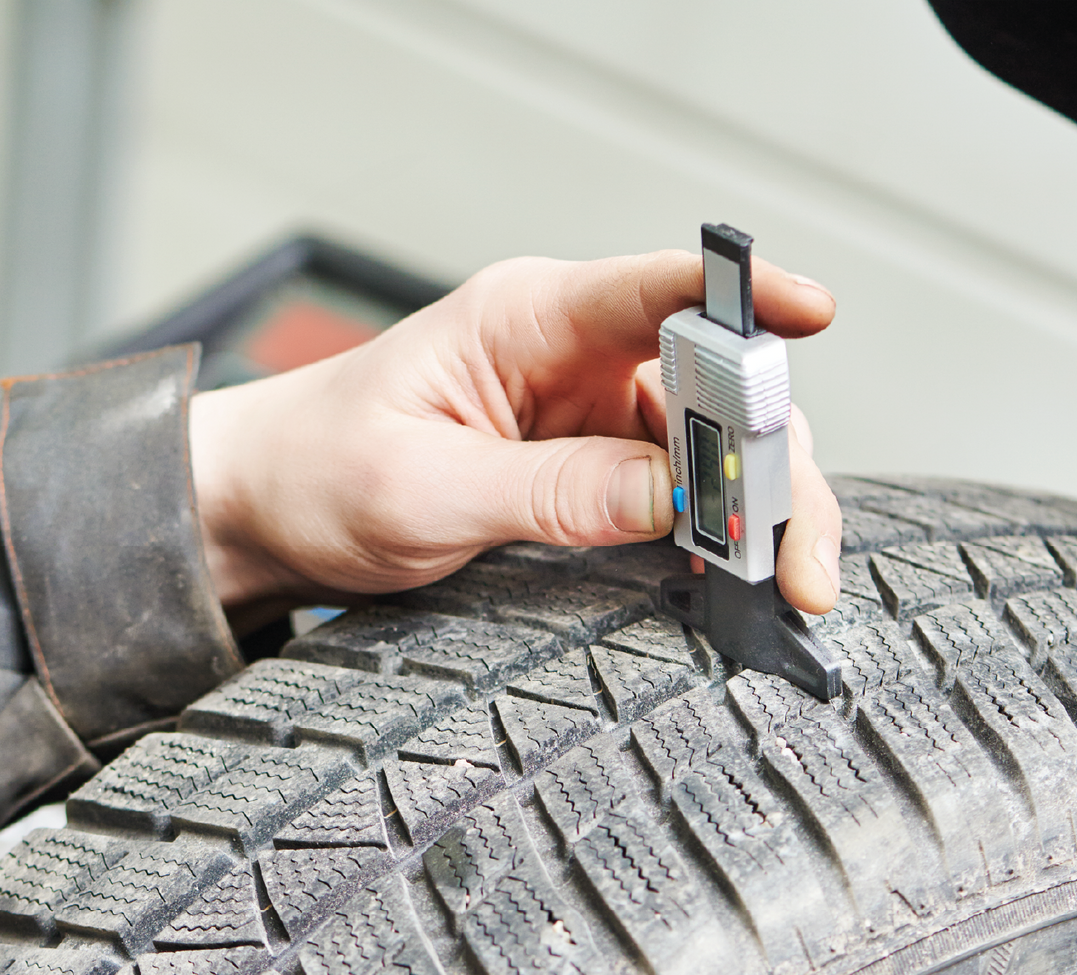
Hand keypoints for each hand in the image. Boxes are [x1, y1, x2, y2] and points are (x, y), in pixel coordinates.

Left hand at [188, 249, 840, 634]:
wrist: (263, 511)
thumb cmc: (318, 472)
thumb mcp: (424, 492)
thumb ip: (553, 494)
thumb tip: (673, 500)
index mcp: (528, 319)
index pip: (659, 289)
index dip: (747, 298)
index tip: (813, 315)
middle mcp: (573, 354)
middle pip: (717, 385)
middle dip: (773, 464)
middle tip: (796, 556)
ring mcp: (587, 410)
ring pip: (715, 445)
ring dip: (757, 510)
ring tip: (783, 582)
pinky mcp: (590, 465)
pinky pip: (680, 489)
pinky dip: (718, 533)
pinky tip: (739, 577)